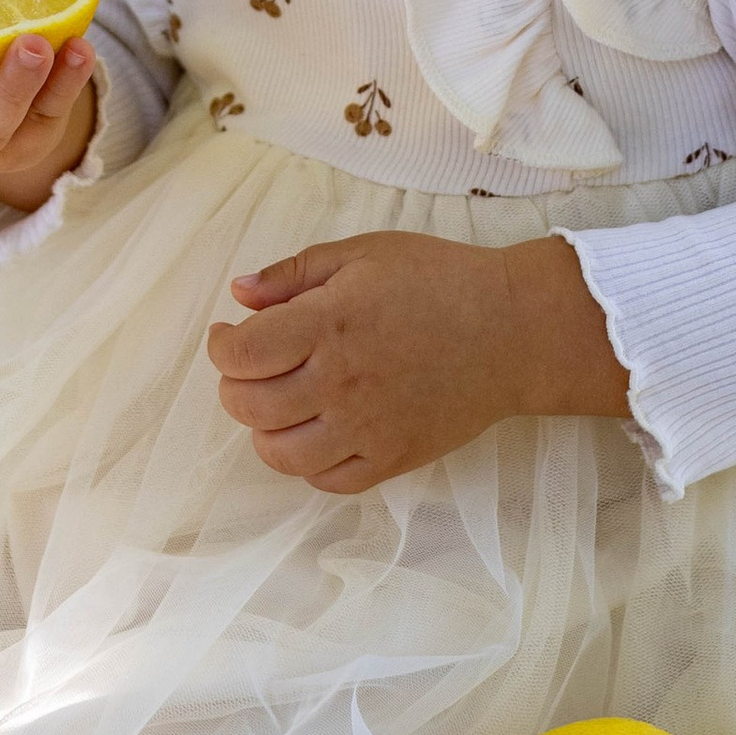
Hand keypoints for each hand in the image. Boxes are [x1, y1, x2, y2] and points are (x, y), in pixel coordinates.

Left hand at [207, 229, 629, 493]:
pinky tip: (316, 431)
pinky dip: (308, 462)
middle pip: (249, 406)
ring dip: (264, 430)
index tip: (231, 335)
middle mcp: (340, 382)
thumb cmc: (439, 280)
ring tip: (280, 403)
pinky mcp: (392, 458)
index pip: (240, 355)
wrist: (513, 329)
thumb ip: (294, 273)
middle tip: (254, 367)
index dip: (222, 346)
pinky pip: (327, 480)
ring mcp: (366, 428)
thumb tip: (238, 293)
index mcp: (327, 324)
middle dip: (236, 385)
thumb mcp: (364, 254)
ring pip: (280, 453)